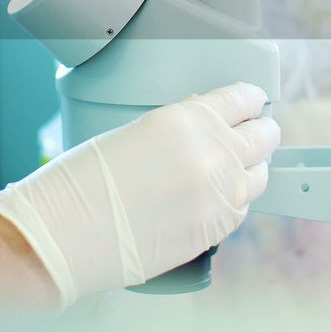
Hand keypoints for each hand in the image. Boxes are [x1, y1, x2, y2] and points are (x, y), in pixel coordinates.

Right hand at [0, 82, 279, 306]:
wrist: (66, 232)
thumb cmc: (82, 180)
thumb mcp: (134, 131)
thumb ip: (177, 129)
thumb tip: (200, 130)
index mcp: (186, 118)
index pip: (241, 99)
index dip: (250, 100)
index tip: (253, 102)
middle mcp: (211, 153)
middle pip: (264, 135)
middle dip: (260, 132)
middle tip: (256, 132)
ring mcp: (219, 194)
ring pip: (261, 175)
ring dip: (252, 168)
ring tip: (241, 167)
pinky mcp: (215, 230)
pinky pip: (242, 209)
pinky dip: (235, 201)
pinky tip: (219, 199)